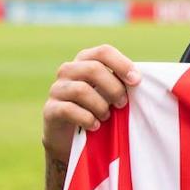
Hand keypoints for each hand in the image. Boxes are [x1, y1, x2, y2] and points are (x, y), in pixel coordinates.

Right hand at [42, 44, 139, 160]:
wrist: (71, 138)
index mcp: (85, 61)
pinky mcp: (50, 109)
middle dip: (114, 88)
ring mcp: (57, 89)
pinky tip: (95, 126)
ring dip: (100, 105)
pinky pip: (69, 109)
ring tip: (106, 116)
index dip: (122, 64)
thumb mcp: (111, 93)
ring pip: (81, 90)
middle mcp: (68, 70)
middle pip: (93, 69)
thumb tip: (138, 80)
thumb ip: (122, 83)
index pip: (103, 52)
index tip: (136, 81)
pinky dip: (86, 118)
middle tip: (122, 103)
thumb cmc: (97, 110)